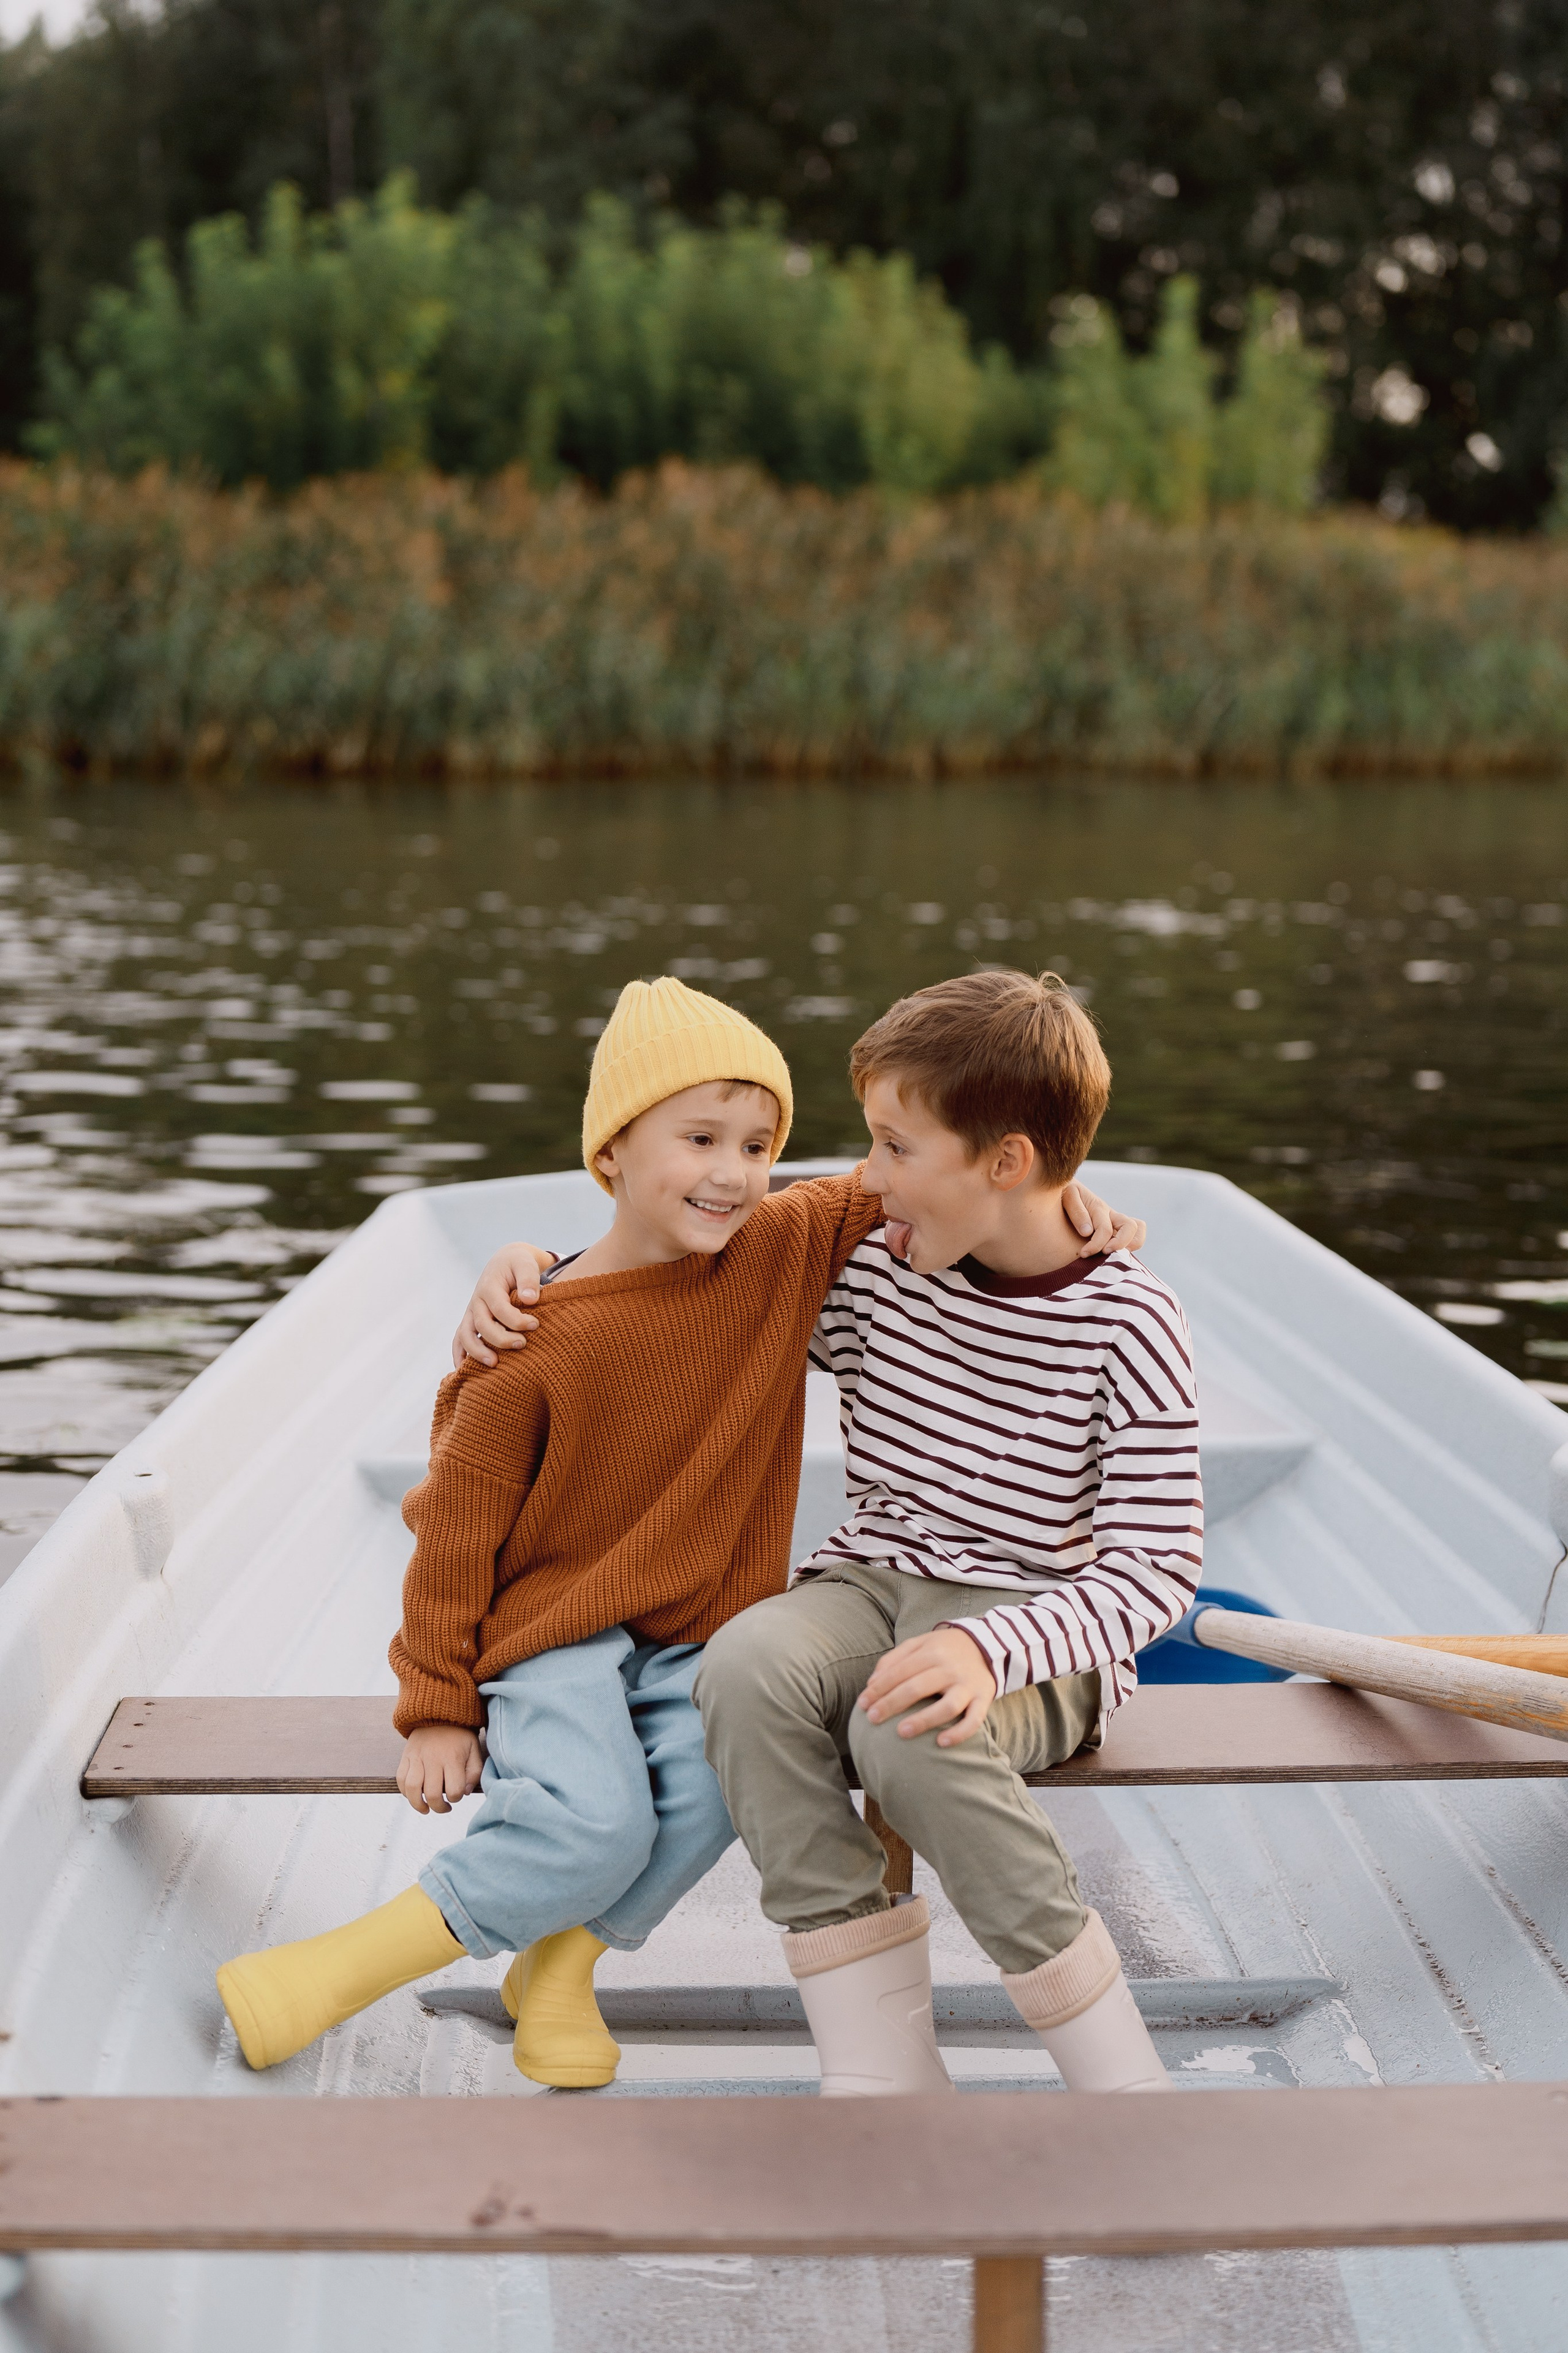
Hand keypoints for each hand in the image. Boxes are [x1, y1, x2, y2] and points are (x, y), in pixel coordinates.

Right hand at [397, 1724, 484, 1814]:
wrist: (438, 1713)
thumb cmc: (459, 1735)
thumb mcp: (474, 1749)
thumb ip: (474, 1772)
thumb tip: (465, 1792)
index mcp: (453, 1758)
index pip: (454, 1790)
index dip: (457, 1798)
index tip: (457, 1794)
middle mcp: (433, 1758)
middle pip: (432, 1794)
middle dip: (439, 1807)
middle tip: (444, 1807)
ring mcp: (417, 1757)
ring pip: (412, 1789)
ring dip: (418, 1805)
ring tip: (426, 1808)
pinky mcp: (406, 1756)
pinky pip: (400, 1779)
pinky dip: (405, 1792)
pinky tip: (414, 1795)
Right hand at [452, 1243, 555, 1367]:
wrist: (505, 1262)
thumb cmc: (519, 1265)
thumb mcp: (525, 1263)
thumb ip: (528, 1279)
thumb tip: (530, 1299)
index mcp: (489, 1286)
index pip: (499, 1308)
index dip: (516, 1320)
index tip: (536, 1325)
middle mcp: (476, 1301)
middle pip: (482, 1325)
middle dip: (502, 1338)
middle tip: (523, 1344)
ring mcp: (471, 1313)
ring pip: (466, 1336)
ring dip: (478, 1352)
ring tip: (495, 1364)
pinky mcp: (471, 1323)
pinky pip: (459, 1341)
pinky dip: (459, 1357)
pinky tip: (464, 1372)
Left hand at [856, 1629, 997, 1746]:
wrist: (989, 1644)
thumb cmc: (944, 1649)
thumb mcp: (920, 1643)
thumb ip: (894, 1659)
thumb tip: (871, 1682)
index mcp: (931, 1652)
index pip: (899, 1671)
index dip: (879, 1688)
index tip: (862, 1704)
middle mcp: (949, 1668)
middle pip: (917, 1687)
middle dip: (892, 1704)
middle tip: (872, 1719)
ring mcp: (967, 1685)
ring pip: (947, 1705)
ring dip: (924, 1720)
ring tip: (901, 1733)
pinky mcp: (984, 1699)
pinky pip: (975, 1719)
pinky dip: (959, 1733)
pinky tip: (940, 1743)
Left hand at [1063, 1180, 1145, 1259]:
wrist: (1061, 1190)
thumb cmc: (1062, 1194)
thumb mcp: (1067, 1196)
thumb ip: (1077, 1212)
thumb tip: (1087, 1232)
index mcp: (1098, 1207)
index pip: (1105, 1229)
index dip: (1096, 1245)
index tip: (1083, 1254)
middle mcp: (1111, 1215)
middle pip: (1131, 1227)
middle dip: (1120, 1244)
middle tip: (1104, 1254)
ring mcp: (1115, 1222)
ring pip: (1137, 1231)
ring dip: (1130, 1246)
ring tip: (1112, 1256)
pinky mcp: (1115, 1229)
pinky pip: (1133, 1236)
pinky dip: (1130, 1247)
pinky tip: (1113, 1257)